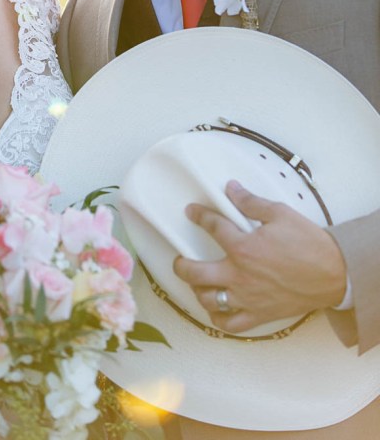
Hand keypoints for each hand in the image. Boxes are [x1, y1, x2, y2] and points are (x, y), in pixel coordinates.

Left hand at [172, 180, 347, 332]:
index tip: (192, 212)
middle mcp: (239, 274)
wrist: (334, 274)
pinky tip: (216, 309)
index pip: (212, 227)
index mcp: (243, 247)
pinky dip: (219, 319)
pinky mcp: (259, 315)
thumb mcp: (280, 213)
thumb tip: (231, 188)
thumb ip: (251, 202)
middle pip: (195, 272)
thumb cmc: (308, 243)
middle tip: (180, 260)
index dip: (199, 216)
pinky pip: (231, 324)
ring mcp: (247, 298)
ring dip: (198, 292)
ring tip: (197, 284)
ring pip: (209, 300)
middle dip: (181, 265)